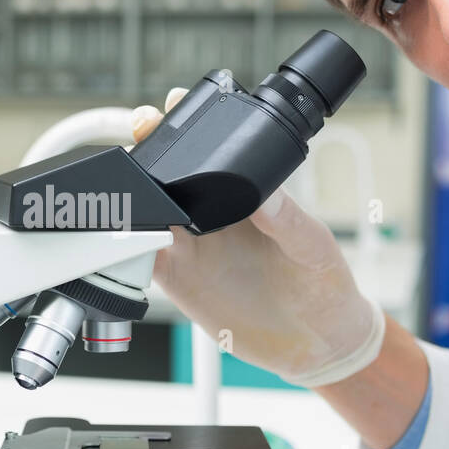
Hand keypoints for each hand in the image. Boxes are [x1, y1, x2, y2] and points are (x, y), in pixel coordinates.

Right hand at [130, 90, 384, 386]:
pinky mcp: (178, 280)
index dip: (192, 126)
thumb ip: (290, 223)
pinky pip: (141, 257)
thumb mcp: (314, 249)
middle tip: (141, 127)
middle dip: (149, 146)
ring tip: (126, 178)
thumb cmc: (325, 288)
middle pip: (171, 174)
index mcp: (247, 197)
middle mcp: (214, 217)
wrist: (314, 345)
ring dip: (133, 191)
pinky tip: (123, 232)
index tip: (178, 103)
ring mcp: (192, 247)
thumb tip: (267, 197)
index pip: (214, 153)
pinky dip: (126, 244)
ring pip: (149, 209)